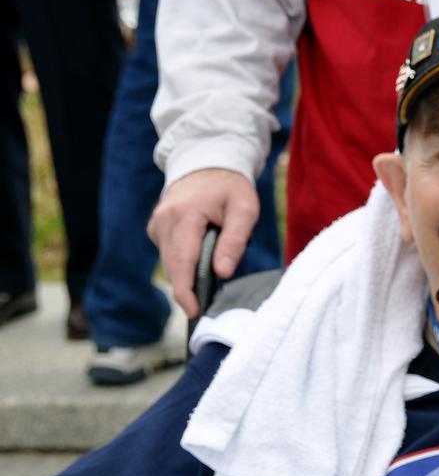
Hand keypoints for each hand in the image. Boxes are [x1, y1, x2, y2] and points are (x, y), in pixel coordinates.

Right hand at [148, 169, 259, 317]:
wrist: (207, 163)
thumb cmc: (230, 188)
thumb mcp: (245, 209)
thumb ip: (234, 241)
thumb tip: (222, 273)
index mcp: (184, 214)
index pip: (181, 261)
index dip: (186, 291)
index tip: (194, 311)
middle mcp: (163, 220)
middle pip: (174, 267)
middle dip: (191, 286)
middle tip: (213, 296)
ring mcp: (157, 225)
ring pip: (171, 263)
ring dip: (191, 271)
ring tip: (216, 258)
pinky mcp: (157, 229)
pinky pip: (170, 254)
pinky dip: (185, 261)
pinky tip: (203, 250)